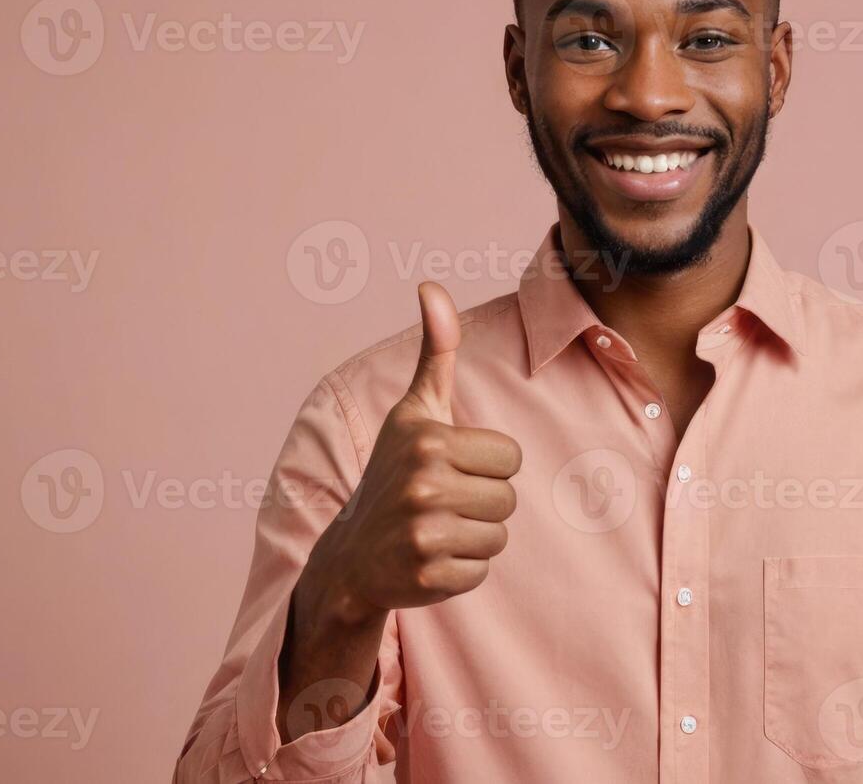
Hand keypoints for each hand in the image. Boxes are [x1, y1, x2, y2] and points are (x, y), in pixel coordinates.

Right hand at [303, 281, 521, 620]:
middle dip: (483, 502)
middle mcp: (424, 486)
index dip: (487, 464)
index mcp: (429, 441)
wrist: (351, 553)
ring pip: (499, 536)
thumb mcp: (414, 410)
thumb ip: (435, 350)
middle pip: (509, 498)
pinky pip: (481, 571)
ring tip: (437, 527)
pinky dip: (462, 569)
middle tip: (443, 502)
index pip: (510, 457)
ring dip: (475, 536)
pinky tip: (430, 558)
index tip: (451, 467)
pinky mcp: (427, 577)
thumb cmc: (395, 471)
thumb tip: (430, 286)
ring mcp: (423, 534)